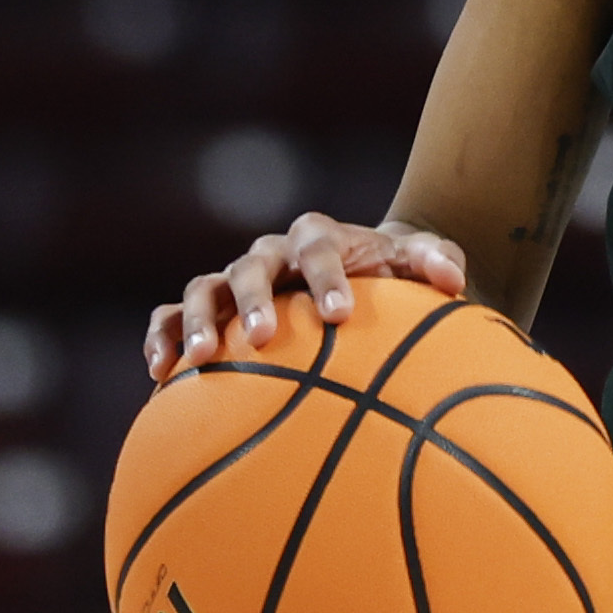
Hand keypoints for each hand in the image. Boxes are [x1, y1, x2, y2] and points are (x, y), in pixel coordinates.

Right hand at [144, 212, 469, 380]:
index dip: (326, 278)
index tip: (340, 315)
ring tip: (201, 362)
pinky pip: (173, 317)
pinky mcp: (212, 308)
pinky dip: (163, 337)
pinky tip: (158, 375)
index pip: (318, 248)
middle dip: (254, 300)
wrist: (360, 273)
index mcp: (318, 237)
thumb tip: (454, 281)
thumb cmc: (392, 272)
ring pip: (204, 290)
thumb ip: (437, 261)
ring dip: (199, 322)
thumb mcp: (420, 258)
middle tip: (265, 339)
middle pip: (251, 266)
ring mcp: (234, 280)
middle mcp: (270, 254)